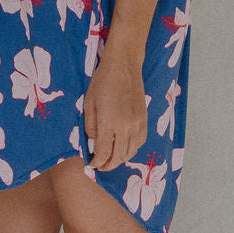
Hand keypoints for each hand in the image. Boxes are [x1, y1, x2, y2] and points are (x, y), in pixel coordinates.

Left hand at [83, 51, 147, 171]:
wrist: (124, 66)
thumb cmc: (102, 82)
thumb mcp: (89, 104)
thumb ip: (90, 127)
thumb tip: (92, 144)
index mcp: (109, 122)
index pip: (103, 153)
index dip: (96, 163)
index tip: (91, 165)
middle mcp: (126, 126)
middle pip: (119, 156)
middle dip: (108, 165)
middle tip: (100, 166)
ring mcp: (137, 123)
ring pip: (131, 151)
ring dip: (120, 159)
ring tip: (111, 159)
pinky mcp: (144, 119)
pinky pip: (140, 142)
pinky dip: (132, 149)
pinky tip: (124, 147)